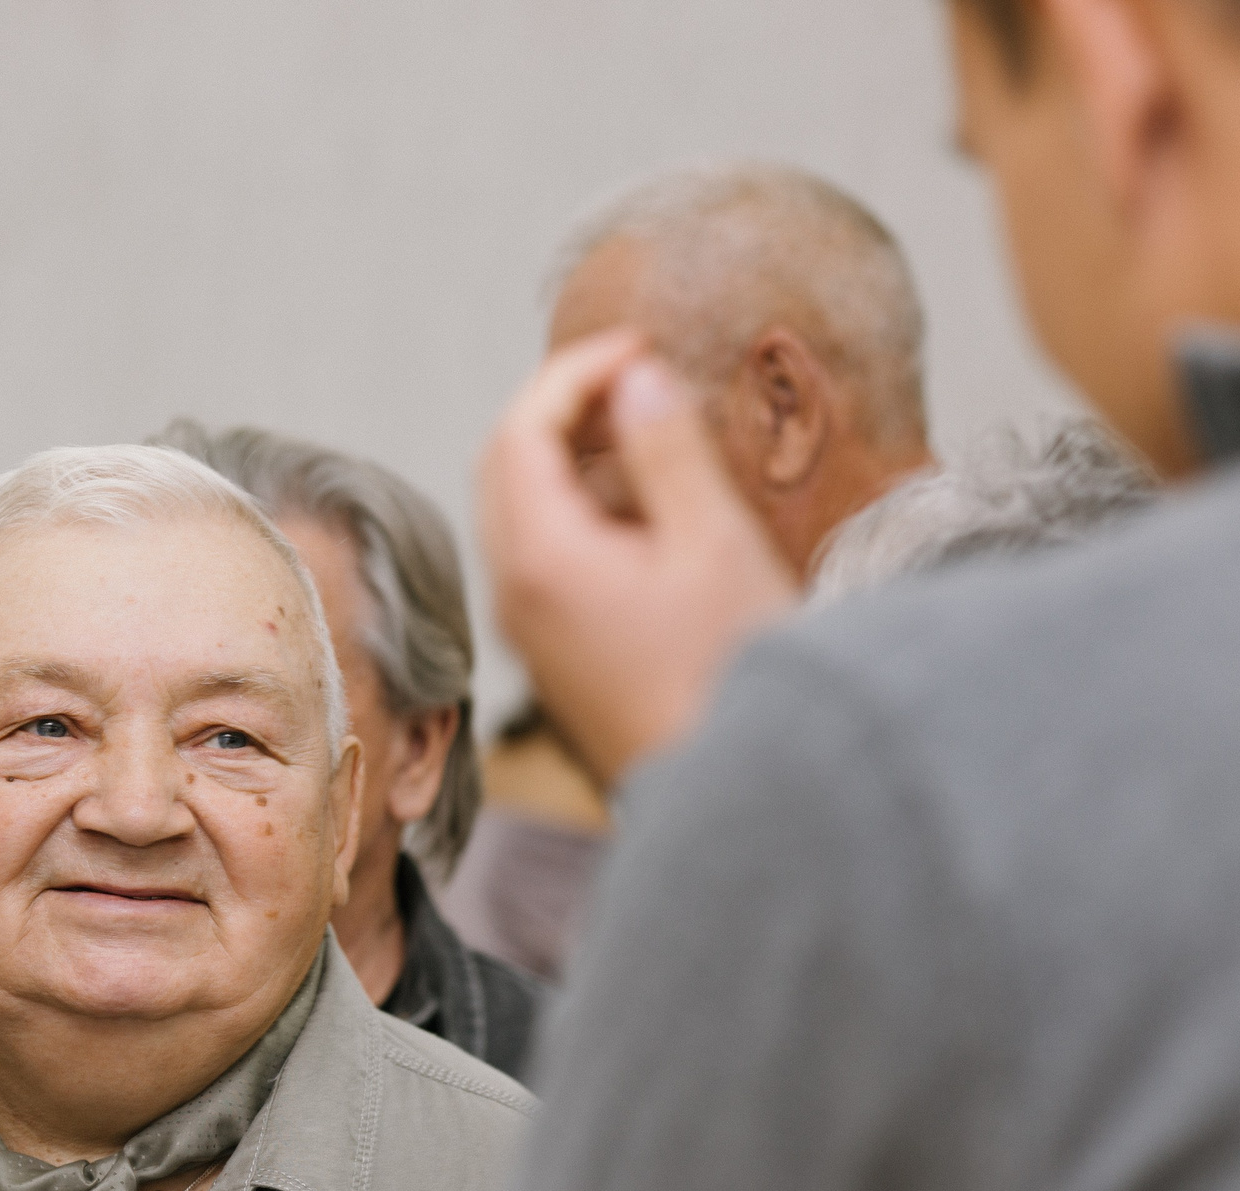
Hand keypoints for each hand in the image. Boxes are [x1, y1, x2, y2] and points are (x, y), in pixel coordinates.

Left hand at [481, 331, 797, 786]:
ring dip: (572, 459)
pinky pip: (543, 558)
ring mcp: (531, 629)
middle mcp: (515, 594)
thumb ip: (668, 451)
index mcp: (540, 557)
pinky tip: (649, 509)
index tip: (639, 345)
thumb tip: (636, 379)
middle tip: (640, 380)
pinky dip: (579, 511)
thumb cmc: (732, 674)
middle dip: (563, 409)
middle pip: (505, 466)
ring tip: (652, 433)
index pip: (521, 430)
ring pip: (520, 512)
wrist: (735, 794)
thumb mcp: (714, 543)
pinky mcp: (557, 654)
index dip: (574, 372)